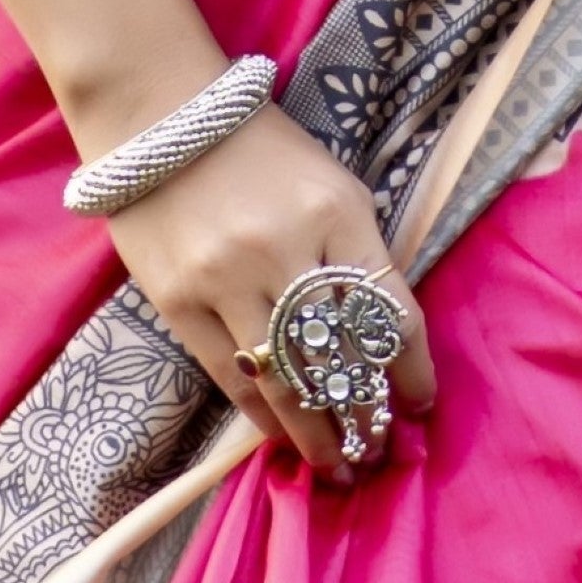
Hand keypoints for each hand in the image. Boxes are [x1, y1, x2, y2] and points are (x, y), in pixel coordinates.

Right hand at [105, 102, 436, 478]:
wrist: (161, 118)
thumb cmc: (261, 152)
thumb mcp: (331, 185)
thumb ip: (357, 252)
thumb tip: (382, 336)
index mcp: (337, 212)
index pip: (391, 311)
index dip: (413, 369)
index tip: (420, 403)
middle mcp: (287, 248)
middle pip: (340, 357)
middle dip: (364, 415)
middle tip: (375, 450)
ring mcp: (229, 279)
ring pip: (286, 382)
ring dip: (316, 435)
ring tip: (335, 465)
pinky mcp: (180, 302)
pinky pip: (232, 378)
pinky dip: (262, 416)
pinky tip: (280, 436)